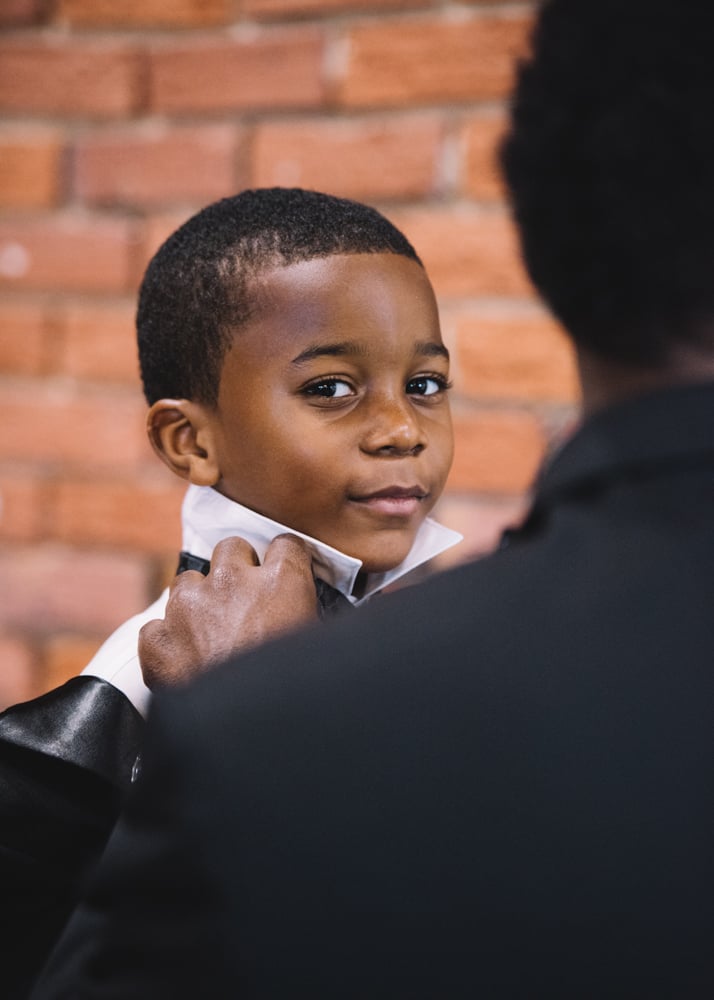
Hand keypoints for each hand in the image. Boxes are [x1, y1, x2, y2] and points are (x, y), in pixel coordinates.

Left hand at [138, 534, 318, 688]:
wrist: (247, 739)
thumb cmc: (292, 698)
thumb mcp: (316, 645)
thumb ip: (308, 615)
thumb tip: (307, 613)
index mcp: (281, 582)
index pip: (285, 545)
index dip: (284, 563)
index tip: (282, 578)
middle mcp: (231, 582)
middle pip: (231, 548)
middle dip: (236, 570)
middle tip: (244, 603)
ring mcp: (188, 606)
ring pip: (188, 581)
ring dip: (198, 602)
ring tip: (211, 637)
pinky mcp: (158, 638)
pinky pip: (157, 625)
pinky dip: (168, 641)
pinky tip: (185, 662)